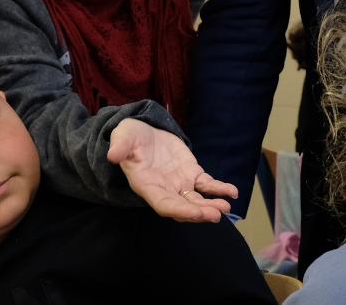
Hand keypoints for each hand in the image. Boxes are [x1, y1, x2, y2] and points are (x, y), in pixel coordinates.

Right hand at [107, 118, 237, 222]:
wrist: (143, 132)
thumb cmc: (130, 137)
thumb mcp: (123, 136)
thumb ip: (120, 146)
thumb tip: (113, 155)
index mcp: (147, 185)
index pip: (163, 204)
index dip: (179, 210)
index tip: (195, 213)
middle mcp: (164, 189)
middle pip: (183, 207)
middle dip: (198, 212)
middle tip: (216, 214)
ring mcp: (179, 184)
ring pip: (197, 200)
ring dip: (211, 205)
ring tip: (226, 205)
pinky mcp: (191, 174)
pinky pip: (207, 185)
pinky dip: (219, 189)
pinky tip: (232, 192)